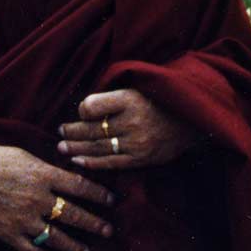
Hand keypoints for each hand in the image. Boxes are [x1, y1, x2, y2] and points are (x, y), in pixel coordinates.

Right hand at [0, 143, 114, 250]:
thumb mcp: (24, 155)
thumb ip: (46, 167)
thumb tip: (66, 172)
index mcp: (42, 174)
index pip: (78, 185)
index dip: (98, 194)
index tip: (112, 200)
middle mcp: (36, 198)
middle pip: (72, 214)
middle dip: (93, 223)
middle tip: (108, 231)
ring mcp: (22, 219)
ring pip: (55, 237)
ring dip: (74, 246)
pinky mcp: (8, 234)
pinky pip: (32, 250)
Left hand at [58, 88, 201, 170]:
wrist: (190, 118)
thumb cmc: (159, 99)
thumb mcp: (139, 87)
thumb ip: (113, 97)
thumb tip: (84, 109)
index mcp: (131, 98)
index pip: (93, 105)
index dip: (82, 109)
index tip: (78, 111)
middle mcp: (132, 120)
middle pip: (92, 129)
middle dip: (72, 132)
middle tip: (59, 132)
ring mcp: (137, 142)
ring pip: (98, 148)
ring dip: (76, 149)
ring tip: (62, 147)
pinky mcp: (141, 158)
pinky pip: (111, 163)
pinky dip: (92, 163)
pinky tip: (77, 161)